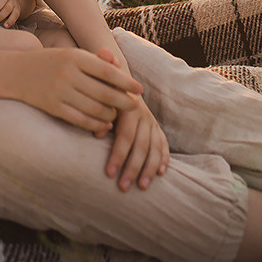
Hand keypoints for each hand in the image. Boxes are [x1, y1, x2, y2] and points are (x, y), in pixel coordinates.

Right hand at [15, 47, 142, 133]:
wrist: (14, 71)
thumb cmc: (49, 61)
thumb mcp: (70, 54)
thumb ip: (94, 60)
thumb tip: (120, 66)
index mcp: (74, 56)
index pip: (107, 71)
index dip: (126, 82)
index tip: (140, 90)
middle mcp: (68, 73)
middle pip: (104, 93)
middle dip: (123, 102)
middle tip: (134, 106)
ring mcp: (60, 91)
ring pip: (95, 109)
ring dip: (110, 115)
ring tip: (117, 115)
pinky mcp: (53, 107)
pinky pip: (81, 120)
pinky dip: (96, 125)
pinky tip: (104, 125)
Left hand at [97, 48, 169, 190]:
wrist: (118, 74)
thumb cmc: (102, 87)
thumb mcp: (98, 96)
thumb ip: (98, 113)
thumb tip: (98, 134)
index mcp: (127, 108)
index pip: (125, 136)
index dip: (118, 156)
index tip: (109, 174)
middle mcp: (143, 115)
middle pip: (141, 146)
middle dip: (132, 168)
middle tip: (123, 187)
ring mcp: (151, 121)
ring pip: (154, 147)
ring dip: (149, 169)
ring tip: (142, 186)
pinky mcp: (156, 125)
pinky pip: (163, 143)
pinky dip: (164, 158)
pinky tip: (161, 173)